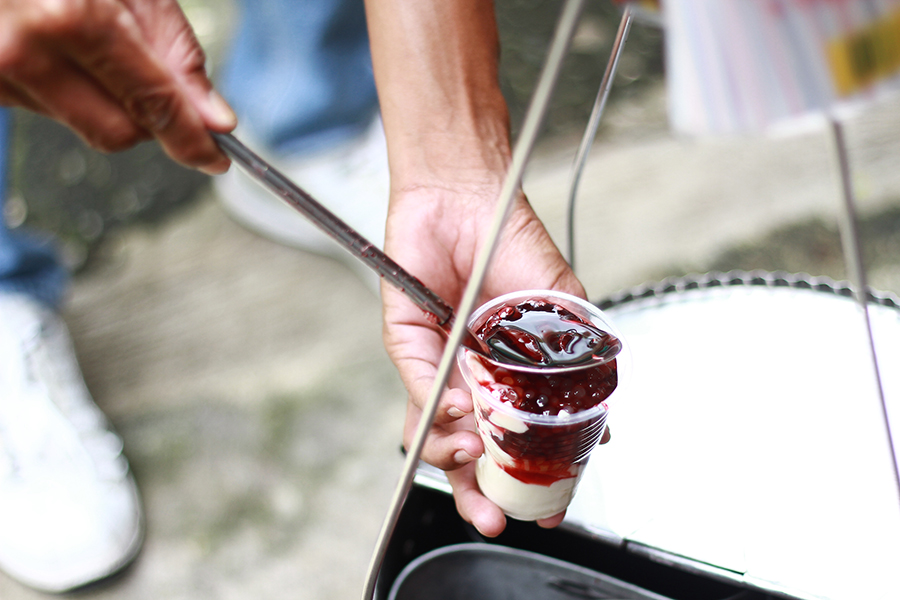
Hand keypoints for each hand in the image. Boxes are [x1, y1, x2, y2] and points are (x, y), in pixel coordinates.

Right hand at [0, 0, 234, 172]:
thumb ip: (176, 53)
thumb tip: (215, 120)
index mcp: (69, 18)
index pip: (152, 103)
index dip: (192, 138)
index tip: (215, 157)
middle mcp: (25, 52)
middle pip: (121, 132)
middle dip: (147, 115)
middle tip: (147, 73)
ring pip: (86, 126)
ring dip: (105, 99)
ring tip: (88, 42)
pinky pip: (52, 110)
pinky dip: (68, 89)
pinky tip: (57, 48)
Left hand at [382, 183, 589, 536]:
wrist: (469, 196)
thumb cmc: (513, 242)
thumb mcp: (563, 308)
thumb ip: (578, 361)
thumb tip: (601, 424)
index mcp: (509, 376)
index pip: (516, 438)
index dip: (529, 477)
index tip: (545, 509)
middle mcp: (472, 376)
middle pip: (469, 449)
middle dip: (478, 492)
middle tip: (494, 517)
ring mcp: (439, 364)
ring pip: (435, 429)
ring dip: (452, 458)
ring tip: (472, 463)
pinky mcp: (408, 343)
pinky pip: (417, 386)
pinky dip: (435, 408)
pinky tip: (457, 415)